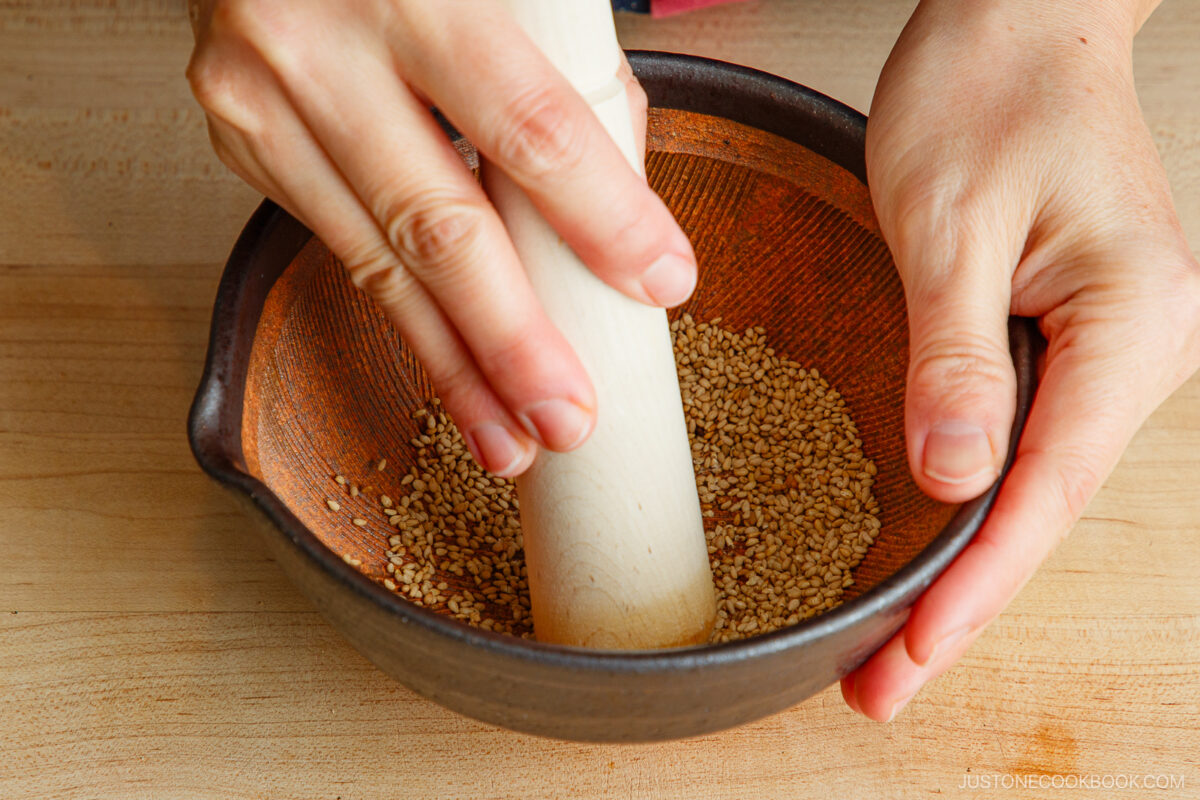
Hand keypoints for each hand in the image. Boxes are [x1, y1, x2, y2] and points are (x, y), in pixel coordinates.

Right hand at [185, 0, 696, 475]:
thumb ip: (563, 73)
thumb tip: (621, 198)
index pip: (528, 124)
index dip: (599, 215)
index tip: (661, 282)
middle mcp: (322, 44)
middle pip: (440, 225)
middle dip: (513, 339)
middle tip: (568, 417)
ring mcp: (267, 98)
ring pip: (379, 265)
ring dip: (453, 367)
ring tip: (509, 438)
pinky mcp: (245, 140)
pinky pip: (343, 249)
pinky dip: (406, 320)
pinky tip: (449, 372)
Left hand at [843, 0, 1199, 720]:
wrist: (1017, 20)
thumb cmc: (987, 89)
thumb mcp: (948, 224)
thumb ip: (953, 357)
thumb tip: (954, 481)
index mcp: (1127, 325)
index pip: (1042, 490)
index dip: (970, 586)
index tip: (907, 659)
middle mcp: (1131, 349)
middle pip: (1040, 506)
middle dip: (959, 600)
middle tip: (881, 683)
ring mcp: (1100, 345)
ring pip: (1029, 483)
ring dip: (959, 562)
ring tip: (890, 641)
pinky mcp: (1057, 333)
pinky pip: (1016, 437)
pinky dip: (966, 502)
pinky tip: (922, 544)